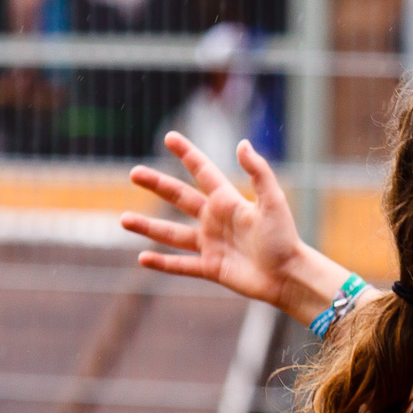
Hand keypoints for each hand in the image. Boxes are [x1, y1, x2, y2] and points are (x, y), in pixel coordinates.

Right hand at [120, 133, 348, 325]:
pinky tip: (142, 258)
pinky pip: (181, 265)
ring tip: (123, 219)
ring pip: (173, 234)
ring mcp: (212, 245)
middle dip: (157, 185)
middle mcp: (216, 221)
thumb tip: (242, 143)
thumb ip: (258, 173)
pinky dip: (162, 263)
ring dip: (148, 227)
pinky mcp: (211, 268)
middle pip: (180, 198)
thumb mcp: (273, 202)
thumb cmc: (285, 238)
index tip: (170, 137)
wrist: (289, 276)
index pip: (203, 172)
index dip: (188, 154)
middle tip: (133, 172)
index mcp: (229, 202)